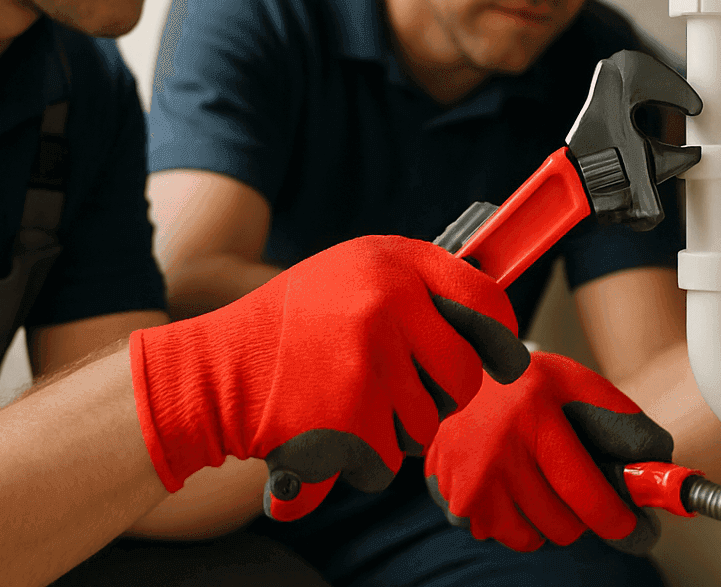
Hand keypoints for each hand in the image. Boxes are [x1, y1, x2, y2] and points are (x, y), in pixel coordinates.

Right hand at [129, 235, 529, 519]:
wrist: (217, 369)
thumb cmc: (292, 325)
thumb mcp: (354, 274)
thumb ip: (417, 287)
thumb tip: (492, 317)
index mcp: (394, 262)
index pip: (485, 298)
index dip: (501, 333)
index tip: (504, 356)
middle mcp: (388, 303)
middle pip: (466, 374)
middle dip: (444, 395)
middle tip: (406, 390)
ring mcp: (370, 360)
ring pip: (429, 423)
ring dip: (399, 430)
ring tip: (353, 402)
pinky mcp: (351, 416)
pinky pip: (390, 459)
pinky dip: (363, 459)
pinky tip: (332, 429)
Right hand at [424, 351, 673, 554]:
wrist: (452, 373)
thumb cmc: (524, 382)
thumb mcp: (576, 382)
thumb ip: (621, 419)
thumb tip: (658, 459)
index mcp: (534, 415)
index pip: (585, 494)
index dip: (618, 521)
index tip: (636, 529)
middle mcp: (498, 451)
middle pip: (564, 526)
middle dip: (581, 514)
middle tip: (575, 486)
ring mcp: (470, 481)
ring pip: (535, 537)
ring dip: (546, 519)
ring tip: (537, 479)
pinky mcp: (454, 501)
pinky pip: (503, 535)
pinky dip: (514, 520)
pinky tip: (508, 485)